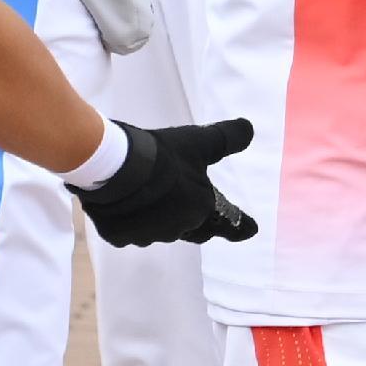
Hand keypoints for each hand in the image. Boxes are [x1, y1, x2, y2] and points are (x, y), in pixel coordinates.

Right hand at [76, 117, 257, 246]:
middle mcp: (178, 228)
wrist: (113, 166)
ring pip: (160, 230)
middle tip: (193, 208)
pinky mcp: (120, 236)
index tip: (252, 230)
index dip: (240, 227)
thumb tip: (249, 129)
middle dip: (196, 221)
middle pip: (193, 228)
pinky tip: (126, 205)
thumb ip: (226, 139)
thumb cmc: (162, 155)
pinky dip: (133, 221)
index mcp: (201, 208)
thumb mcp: (199, 142)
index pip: (228, 223)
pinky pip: (131, 231)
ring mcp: (147, 235)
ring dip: (161, 219)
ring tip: (151, 198)